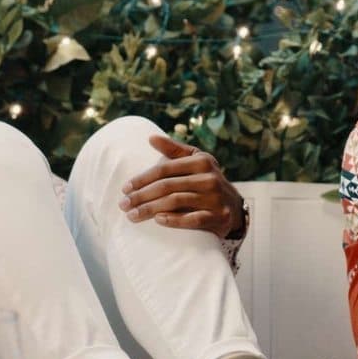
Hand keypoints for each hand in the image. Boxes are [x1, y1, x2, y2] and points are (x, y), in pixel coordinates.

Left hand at [119, 134, 245, 238]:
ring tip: (133, 216)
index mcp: (202, 161)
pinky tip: (158, 220)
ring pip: (176, 202)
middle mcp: (209, 178)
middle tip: (123, 205)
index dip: (142, 178)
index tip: (125, 188)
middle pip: (167, 186)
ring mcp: (215, 198)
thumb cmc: (206, 180)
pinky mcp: (219, 217)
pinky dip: (174, 220)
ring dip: (151, 209)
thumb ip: (174, 150)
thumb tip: (151, 138)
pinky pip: (193, 219)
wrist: (234, 206)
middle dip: (141, 196)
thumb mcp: (195, 161)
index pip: (165, 169)